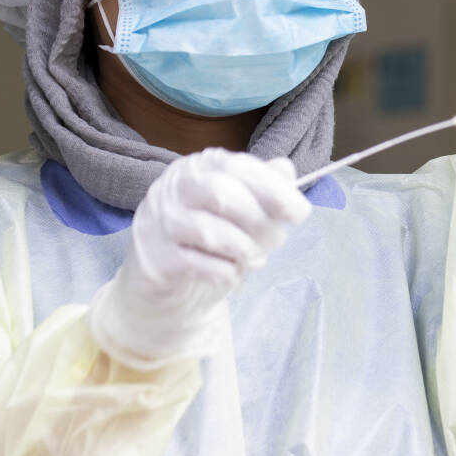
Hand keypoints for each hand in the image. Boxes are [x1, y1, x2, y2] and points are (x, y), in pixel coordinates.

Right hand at [88, 148, 311, 368]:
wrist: (164, 289)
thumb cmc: (209, 242)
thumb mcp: (240, 212)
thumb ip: (263, 188)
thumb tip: (285, 169)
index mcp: (199, 167)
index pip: (237, 166)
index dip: (273, 188)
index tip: (300, 213)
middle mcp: (174, 188)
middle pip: (221, 193)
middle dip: (260, 221)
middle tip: (276, 240)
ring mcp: (159, 222)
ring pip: (209, 231)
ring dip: (244, 249)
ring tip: (254, 258)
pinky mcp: (154, 259)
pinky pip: (197, 264)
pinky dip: (224, 271)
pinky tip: (230, 273)